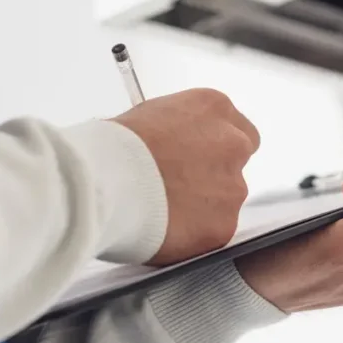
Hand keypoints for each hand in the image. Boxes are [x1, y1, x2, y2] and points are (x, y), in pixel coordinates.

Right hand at [113, 88, 259, 265]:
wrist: (106, 181)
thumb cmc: (114, 146)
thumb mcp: (149, 115)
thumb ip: (177, 130)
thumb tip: (175, 145)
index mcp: (214, 108)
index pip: (236, 129)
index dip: (214, 147)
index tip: (197, 159)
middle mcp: (233, 144)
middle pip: (236, 163)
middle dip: (214, 175)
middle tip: (181, 186)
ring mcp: (232, 186)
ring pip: (226, 200)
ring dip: (203, 206)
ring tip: (164, 210)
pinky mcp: (224, 225)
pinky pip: (213, 231)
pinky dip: (194, 234)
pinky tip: (166, 228)